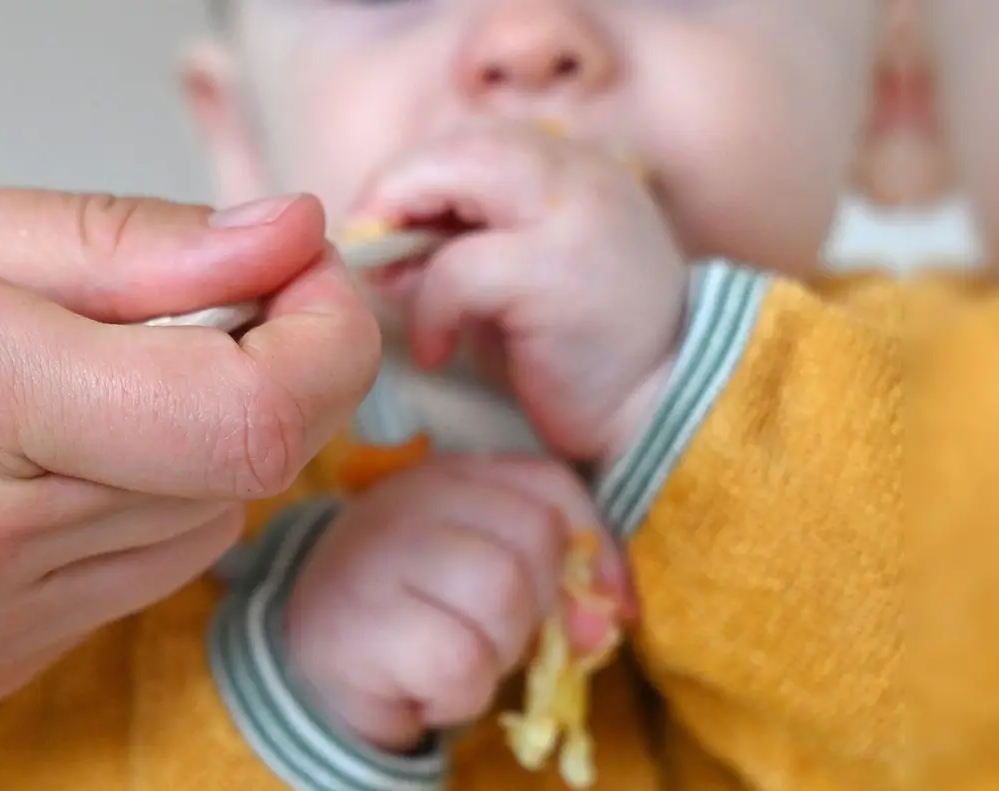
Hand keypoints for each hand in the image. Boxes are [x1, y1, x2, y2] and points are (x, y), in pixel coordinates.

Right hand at [0, 172, 379, 729]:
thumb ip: (114, 244)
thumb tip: (277, 244)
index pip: (249, 413)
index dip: (327, 344)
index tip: (311, 284)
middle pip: (237, 472)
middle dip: (249, 376)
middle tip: (168, 311)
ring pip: (186, 537)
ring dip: (177, 452)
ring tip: (52, 393)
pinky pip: (107, 597)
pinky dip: (108, 521)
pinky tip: (12, 474)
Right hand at [285, 455, 631, 751]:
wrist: (306, 675)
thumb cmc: (414, 624)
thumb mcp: (486, 585)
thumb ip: (555, 586)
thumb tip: (609, 621)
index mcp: (448, 477)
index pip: (550, 486)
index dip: (594, 549)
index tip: (598, 609)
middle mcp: (407, 498)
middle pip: (532, 541)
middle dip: (533, 612)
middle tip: (486, 640)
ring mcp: (375, 554)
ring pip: (501, 597)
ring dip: (496, 654)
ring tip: (453, 661)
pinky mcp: (358, 622)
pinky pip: (461, 662)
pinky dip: (460, 695)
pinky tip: (424, 689)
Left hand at [349, 120, 688, 466]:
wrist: (665, 409)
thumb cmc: (581, 355)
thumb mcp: (518, 281)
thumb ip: (460, 246)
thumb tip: (380, 243)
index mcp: (573, 169)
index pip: (472, 141)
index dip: (412, 177)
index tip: (378, 227)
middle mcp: (578, 174)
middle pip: (459, 147)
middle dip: (395, 191)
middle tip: (365, 250)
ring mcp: (572, 214)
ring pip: (457, 177)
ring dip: (404, 232)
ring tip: (391, 287)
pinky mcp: (555, 268)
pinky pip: (458, 267)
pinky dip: (429, 309)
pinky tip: (436, 351)